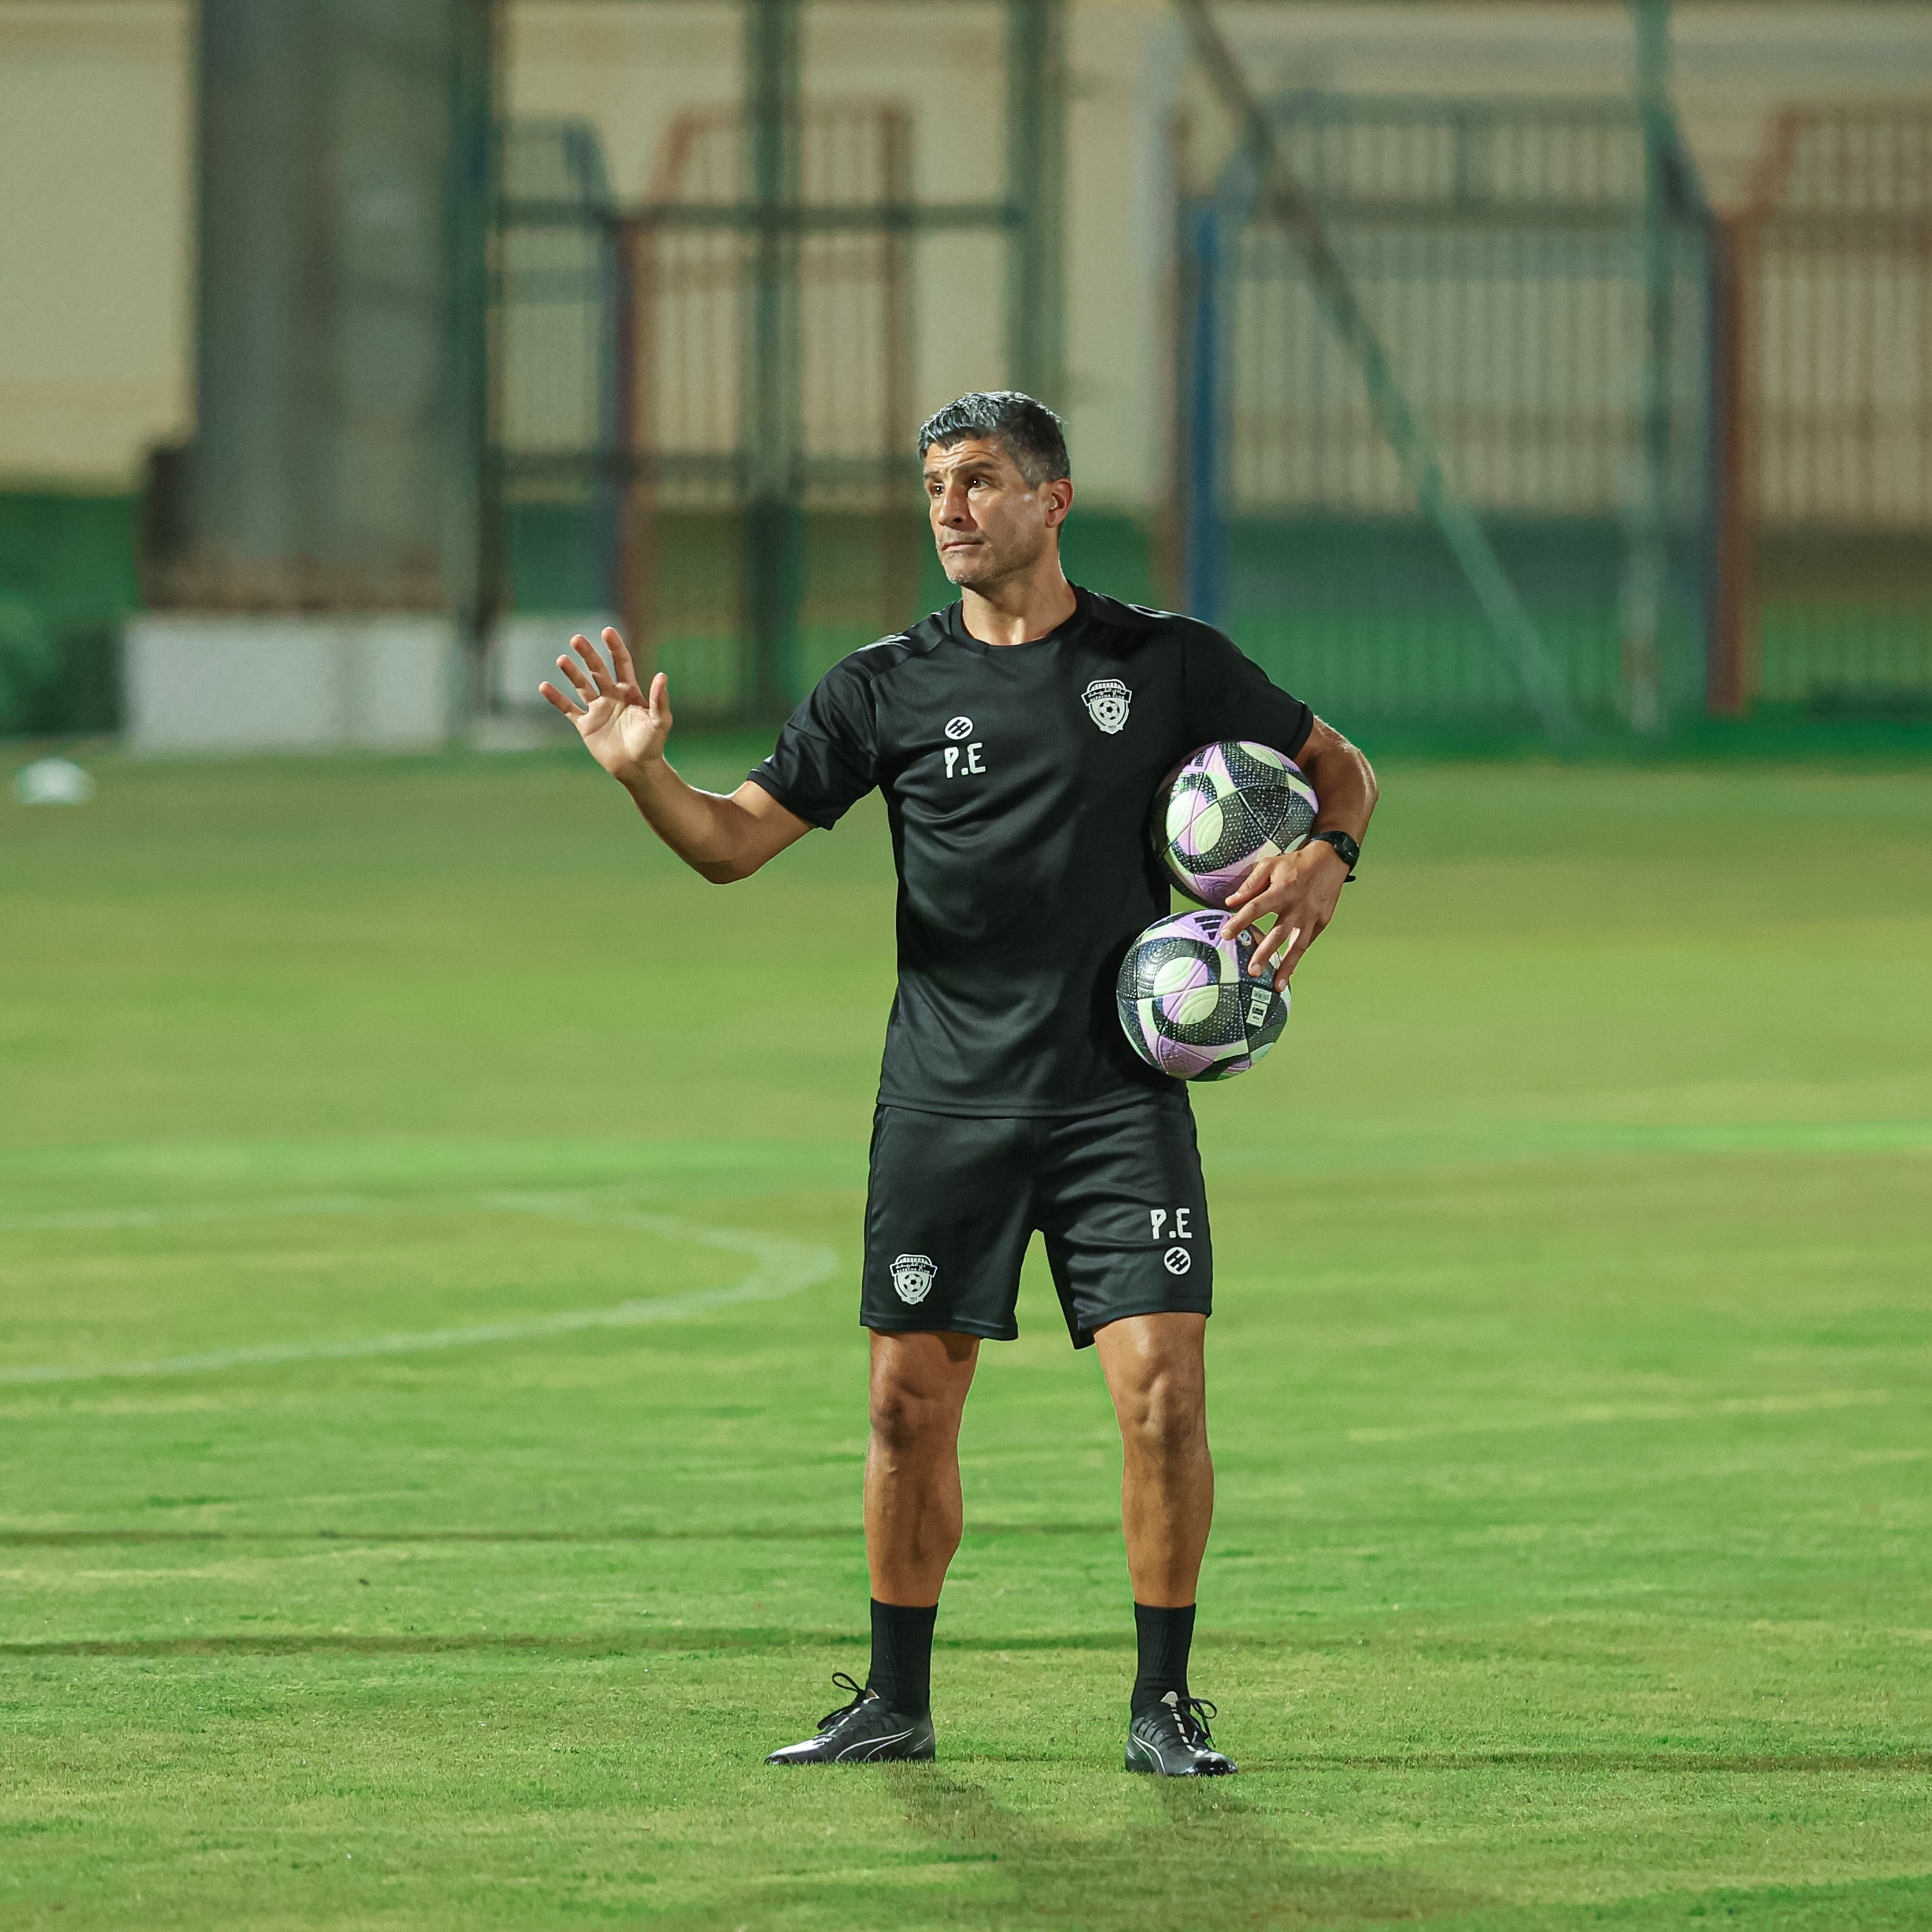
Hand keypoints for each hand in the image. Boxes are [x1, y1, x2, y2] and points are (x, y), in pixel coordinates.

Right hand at [539, 628, 668, 783]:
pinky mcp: (585, 725)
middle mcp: (612, 696)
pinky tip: (544, 686)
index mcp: (630, 691)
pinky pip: (568, 709)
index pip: (621, 663)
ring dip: (572, 673)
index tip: (607, 631)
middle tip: (576, 639)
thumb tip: (662, 675)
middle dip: (588, 654)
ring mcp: (597, 709)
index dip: (615, 647)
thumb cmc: (652, 744)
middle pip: (597, 670)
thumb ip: (659, 700)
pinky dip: (556, 699)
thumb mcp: (660, 721)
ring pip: (581, 686)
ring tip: (562, 659)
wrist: (637, 768)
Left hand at [1219, 841, 1351, 989]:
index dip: (1240, 922)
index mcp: (1282, 890)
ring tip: (1277, 984)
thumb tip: (1231, 902)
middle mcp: (1297, 906)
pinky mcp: (1322, 921)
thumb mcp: (1270, 865)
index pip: (1256, 908)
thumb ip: (1250, 885)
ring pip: (1298, 945)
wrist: (1330, 860)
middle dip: (1265, 954)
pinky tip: (1289, 971)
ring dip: (1287, 966)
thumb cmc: (1295, 863)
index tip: (1226, 934)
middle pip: (1278, 933)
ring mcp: (1311, 916)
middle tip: (1252, 971)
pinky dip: (1298, 957)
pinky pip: (1307, 942)